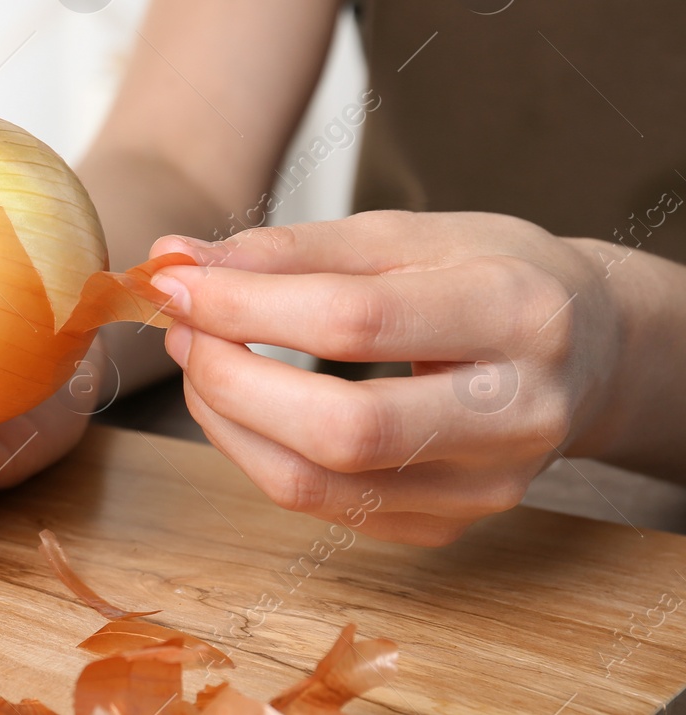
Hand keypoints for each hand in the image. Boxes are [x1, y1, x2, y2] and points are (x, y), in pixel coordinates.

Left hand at [145, 210, 623, 545]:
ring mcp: (486, 488)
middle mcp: (516, 415)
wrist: (586, 349)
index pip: (356, 322)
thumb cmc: (489, 276)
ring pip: (317, 484)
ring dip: (227, 419)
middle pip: (341, 428)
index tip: (175, 280)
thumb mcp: (403, 235)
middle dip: (229, 376)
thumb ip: (289, 250)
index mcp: (517, 314)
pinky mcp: (448, 526)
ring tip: (197, 358)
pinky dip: (255, 452)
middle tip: (180, 327)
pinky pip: (322, 506)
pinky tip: (238, 403)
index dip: (244, 305)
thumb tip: (176, 259)